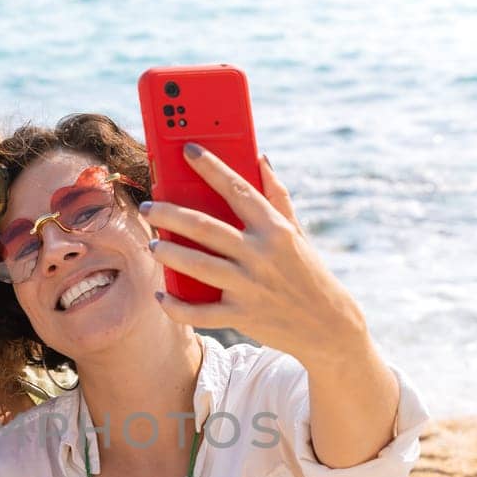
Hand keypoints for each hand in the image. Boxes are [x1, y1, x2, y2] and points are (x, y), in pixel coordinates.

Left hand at [143, 145, 369, 369]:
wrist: (328, 326)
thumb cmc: (308, 272)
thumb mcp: (298, 233)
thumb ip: (278, 197)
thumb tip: (261, 159)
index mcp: (275, 229)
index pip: (238, 190)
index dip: (212, 168)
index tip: (188, 150)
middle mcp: (260, 255)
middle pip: (205, 228)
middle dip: (170, 214)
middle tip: (148, 207)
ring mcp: (249, 287)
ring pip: (197, 266)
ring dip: (169, 253)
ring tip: (153, 244)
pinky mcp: (241, 316)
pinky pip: (199, 313)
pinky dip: (176, 306)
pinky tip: (160, 296)